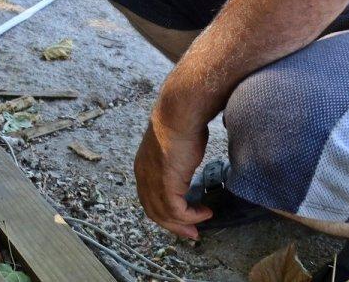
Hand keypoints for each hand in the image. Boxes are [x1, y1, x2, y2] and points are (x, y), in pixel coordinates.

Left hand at [134, 111, 211, 238]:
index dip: (165, 212)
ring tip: (201, 222)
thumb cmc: (181, 124)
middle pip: (154, 211)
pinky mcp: (166, 184)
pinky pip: (176, 210)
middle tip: (192, 233)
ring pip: (164, 214)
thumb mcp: (174, 149)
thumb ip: (175, 163)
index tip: (182, 220)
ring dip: (184, 223)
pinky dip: (191, 216)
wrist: (179, 114)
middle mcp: (143, 176)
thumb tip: (185, 168)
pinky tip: (204, 212)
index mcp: (143, 168)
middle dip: (174, 225)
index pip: (149, 199)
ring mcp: (152, 181)